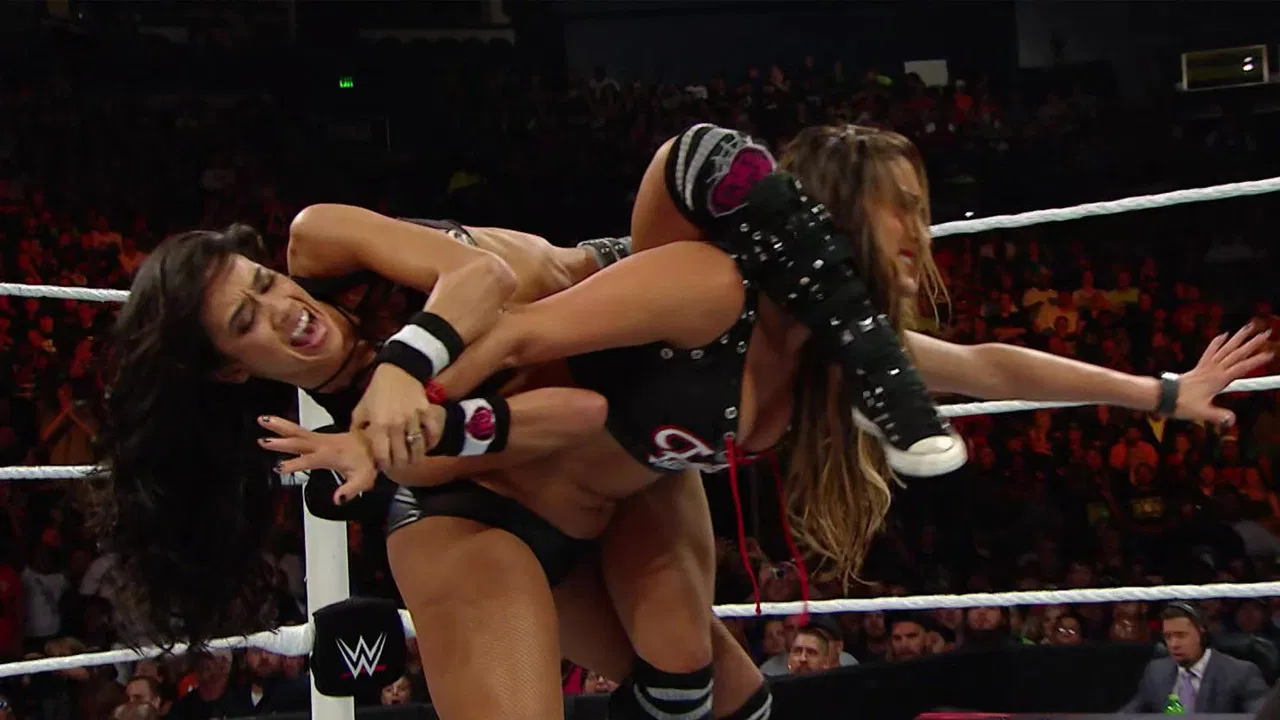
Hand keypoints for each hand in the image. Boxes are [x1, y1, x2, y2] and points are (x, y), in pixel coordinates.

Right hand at [258, 416, 377, 505]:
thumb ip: (350, 490)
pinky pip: (300, 430)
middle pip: (298, 441)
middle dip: (280, 441)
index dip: (294, 464)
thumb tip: (337, 500)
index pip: (308, 460)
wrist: (375, 444)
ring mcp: (320, 438)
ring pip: (297, 431)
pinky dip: (286, 426)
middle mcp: (322, 444)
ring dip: (279, 425)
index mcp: (329, 455)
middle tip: (262, 440)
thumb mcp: (363, 479)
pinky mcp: (319, 436)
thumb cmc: (368, 463)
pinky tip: (274, 424)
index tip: (278, 468)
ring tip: (261, 419)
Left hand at [351, 364, 435, 471]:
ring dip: (416, 457)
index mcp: (378, 425)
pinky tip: (427, 446)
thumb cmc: (376, 392)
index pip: (383, 455)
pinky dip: (431, 442)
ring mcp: (413, 417)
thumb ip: (357, 429)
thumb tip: (358, 446)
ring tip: (413, 459)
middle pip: (401, 456)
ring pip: (418, 448)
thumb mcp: (360, 410)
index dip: (385, 466)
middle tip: (400, 465)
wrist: (396, 371)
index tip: (386, 467)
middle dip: (400, 465)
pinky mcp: (426, 411)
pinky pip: (432, 433)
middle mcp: (396, 424)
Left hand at [1176, 324, 1272, 425]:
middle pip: (1236, 353)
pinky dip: (1217, 342)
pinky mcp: (1200, 366)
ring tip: (1249, 327)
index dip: (1256, 360)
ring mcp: (1206, 366)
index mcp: (1218, 379)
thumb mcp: (1201, 413)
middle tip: (1266, 332)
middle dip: (1252, 343)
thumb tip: (1231, 419)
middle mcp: (1214, 369)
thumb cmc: (1181, 404)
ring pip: (1225, 348)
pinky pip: (1210, 351)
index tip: (1270, 353)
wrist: (1162, 396)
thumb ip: (1218, 415)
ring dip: (1238, 337)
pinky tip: (1224, 334)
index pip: (1241, 367)